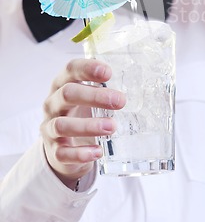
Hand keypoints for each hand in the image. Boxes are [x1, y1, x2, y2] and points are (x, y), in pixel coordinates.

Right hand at [40, 58, 125, 188]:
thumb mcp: (89, 97)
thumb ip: (105, 87)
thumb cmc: (81, 113)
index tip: (108, 73)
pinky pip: (63, 153)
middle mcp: (52, 103)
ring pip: (62, 125)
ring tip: (112, 127)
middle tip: (120, 101)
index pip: (71, 69)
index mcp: (62, 84)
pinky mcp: (54, 151)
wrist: (63, 146)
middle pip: (67, 94)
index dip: (87, 68)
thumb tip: (137, 80)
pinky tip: (98, 152)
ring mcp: (50, 128)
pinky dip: (81, 153)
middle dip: (94, 96)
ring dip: (89, 126)